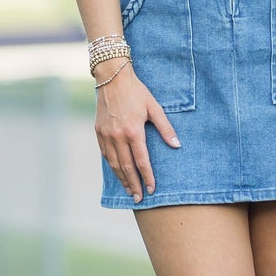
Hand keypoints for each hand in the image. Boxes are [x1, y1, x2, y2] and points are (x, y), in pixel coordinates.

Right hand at [94, 62, 180, 202]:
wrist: (112, 77)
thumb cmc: (136, 91)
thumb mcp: (154, 107)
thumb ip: (165, 128)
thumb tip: (177, 145)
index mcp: (133, 131)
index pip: (141, 161)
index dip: (147, 177)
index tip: (152, 189)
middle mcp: (118, 136)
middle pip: (126, 167)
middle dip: (134, 184)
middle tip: (139, 198)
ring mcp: (106, 135)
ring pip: (113, 163)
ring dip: (122, 178)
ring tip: (129, 190)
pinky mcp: (98, 131)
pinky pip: (105, 153)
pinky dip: (111, 165)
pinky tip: (117, 172)